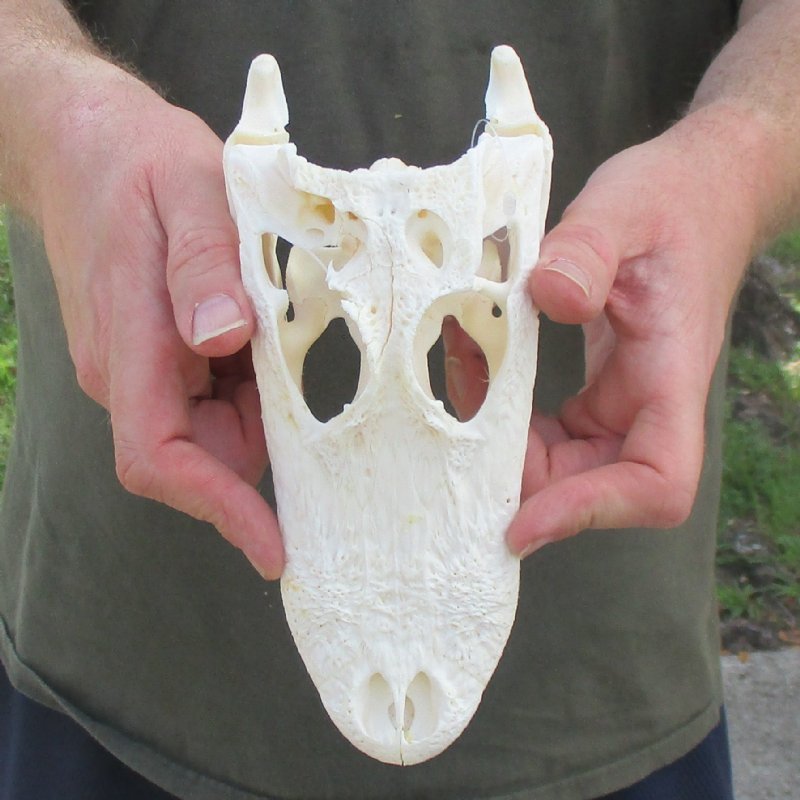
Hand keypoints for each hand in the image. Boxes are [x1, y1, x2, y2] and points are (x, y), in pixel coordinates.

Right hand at [32, 60, 283, 577]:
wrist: (88, 145)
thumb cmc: (136, 164)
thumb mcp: (185, 193)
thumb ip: (203, 267)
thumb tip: (222, 338)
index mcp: (129, 347)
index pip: (161, 458)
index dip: (219, 510)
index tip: (276, 548)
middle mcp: (131, 374)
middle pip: (203, 455)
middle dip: (266, 448)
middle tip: (324, 411)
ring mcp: (148, 368)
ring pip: (218, 428)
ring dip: (266, 410)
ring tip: (292, 348)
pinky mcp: (166, 356)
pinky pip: (219, 396)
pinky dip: (256, 386)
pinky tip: (275, 341)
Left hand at [446, 107, 760, 555]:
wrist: (698, 192)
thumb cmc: (671, 199)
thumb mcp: (623, 208)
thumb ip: (588, 249)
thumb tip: (552, 296)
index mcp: (670, 373)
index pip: (657, 479)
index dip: (594, 511)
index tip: (524, 522)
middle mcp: (652, 402)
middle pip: (605, 488)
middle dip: (536, 494)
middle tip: (462, 475)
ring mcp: (628, 400)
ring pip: (578, 469)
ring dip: (523, 470)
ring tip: (464, 442)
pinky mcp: (604, 391)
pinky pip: (563, 440)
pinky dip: (523, 441)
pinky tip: (484, 414)